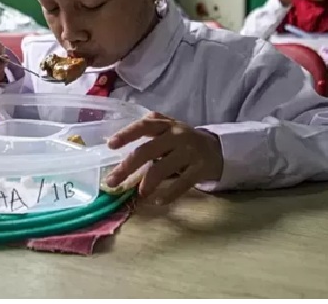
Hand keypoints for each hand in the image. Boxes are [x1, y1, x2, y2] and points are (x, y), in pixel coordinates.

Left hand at [105, 112, 223, 204]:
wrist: (217, 150)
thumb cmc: (184, 141)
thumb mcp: (169, 129)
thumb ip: (149, 129)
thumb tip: (115, 139)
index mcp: (167, 125)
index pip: (144, 126)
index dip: (126, 134)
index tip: (110, 145)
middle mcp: (177, 136)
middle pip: (148, 150)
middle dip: (127, 166)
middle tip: (112, 181)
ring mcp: (189, 152)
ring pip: (163, 168)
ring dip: (147, 183)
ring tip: (139, 194)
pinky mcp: (200, 168)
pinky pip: (182, 183)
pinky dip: (169, 194)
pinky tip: (159, 201)